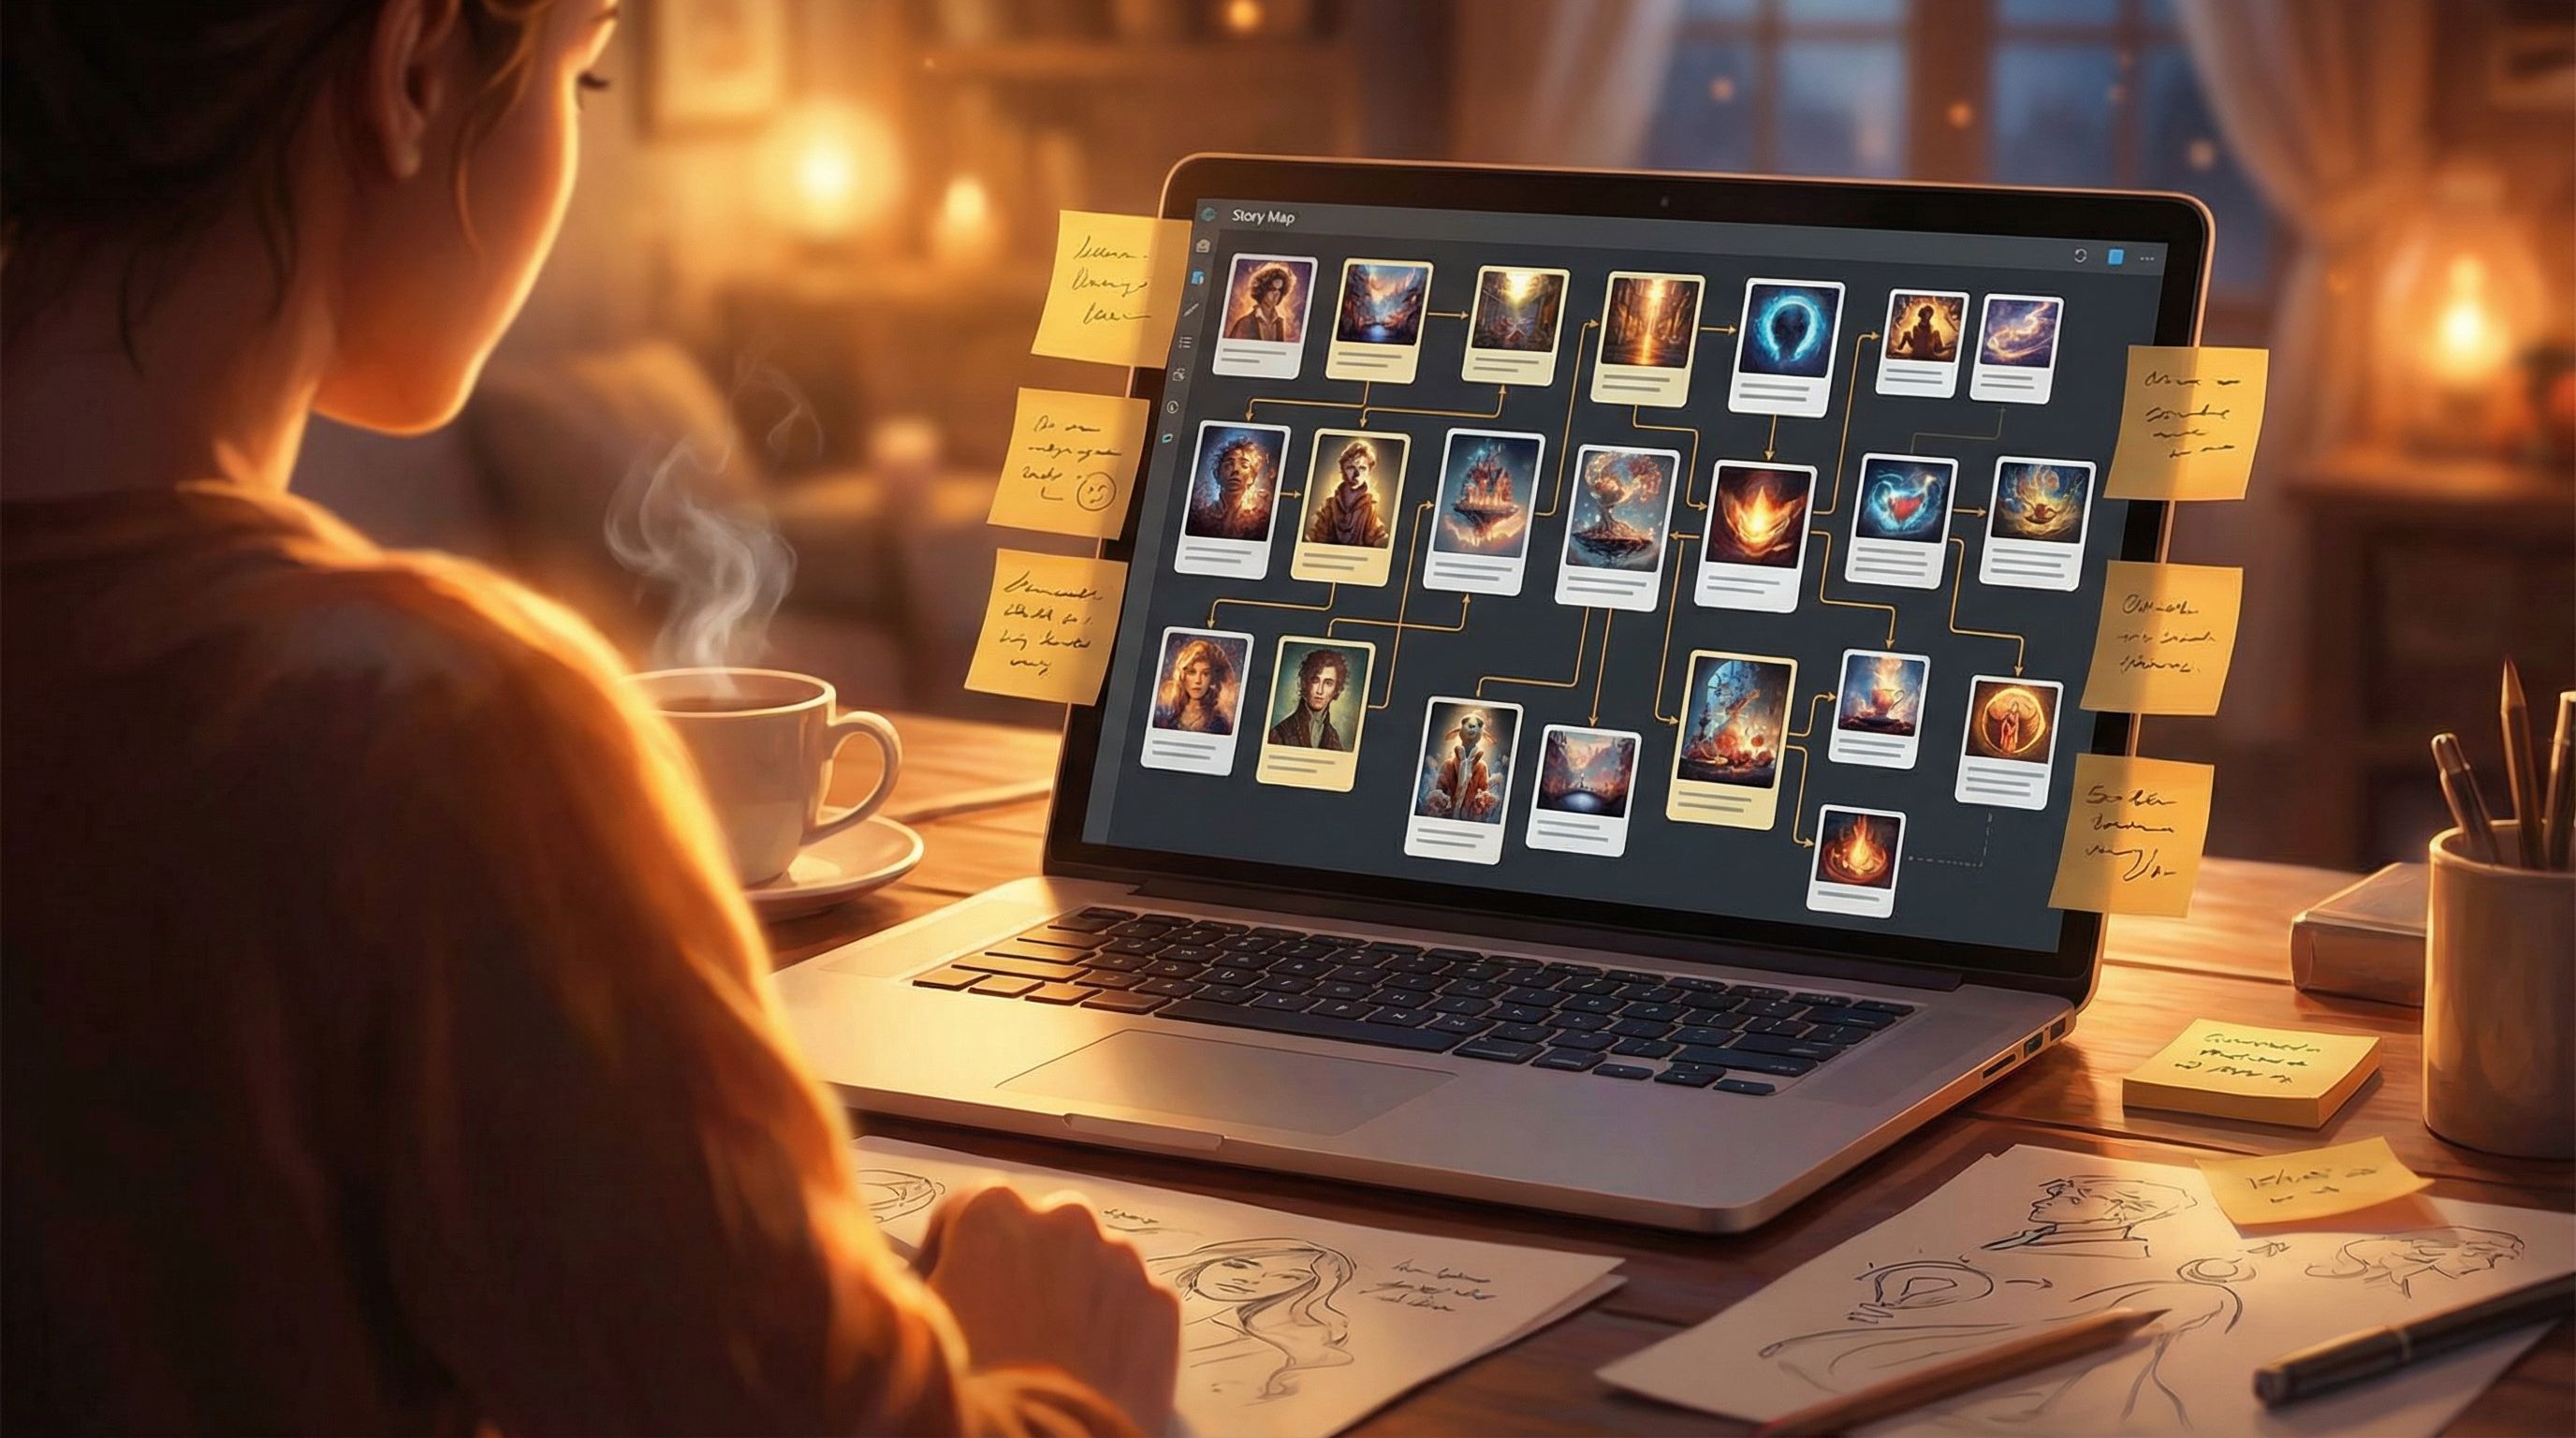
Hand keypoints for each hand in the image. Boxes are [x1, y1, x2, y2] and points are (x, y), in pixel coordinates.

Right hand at [916, 1185, 1180, 1434]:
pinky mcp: (1160, 1303)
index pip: (966, 1213)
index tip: (947, 1290)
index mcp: (994, 1210)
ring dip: (1071, 1295)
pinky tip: (1087, 1371)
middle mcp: (1065, 1217)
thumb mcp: (922, 1325)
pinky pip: (1131, 1306)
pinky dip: (1114, 1328)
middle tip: (1003, 1328)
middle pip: (1037, 1234)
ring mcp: (1121, 1258)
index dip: (951, 1255)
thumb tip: (927, 1284)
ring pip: (1090, 1266)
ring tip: (1049, 1355)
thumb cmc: (971, 1391)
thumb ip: (924, 1284)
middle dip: (1021, 1270)